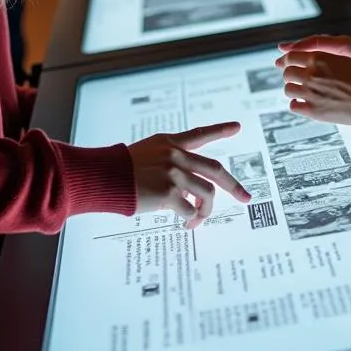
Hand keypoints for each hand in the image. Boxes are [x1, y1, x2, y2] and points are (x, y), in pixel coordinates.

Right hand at [129, 122, 250, 227]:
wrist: (104, 175)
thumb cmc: (119, 168)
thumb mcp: (146, 153)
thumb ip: (168, 163)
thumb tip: (186, 189)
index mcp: (169, 143)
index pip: (199, 134)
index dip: (220, 130)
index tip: (237, 126)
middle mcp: (175, 155)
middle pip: (215, 169)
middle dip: (233, 186)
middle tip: (245, 197)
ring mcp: (174, 173)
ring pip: (206, 194)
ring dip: (204, 211)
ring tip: (196, 220)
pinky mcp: (169, 193)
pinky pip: (189, 210)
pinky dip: (190, 219)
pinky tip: (185, 223)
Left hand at [274, 35, 350, 125]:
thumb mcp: (341, 60)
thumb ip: (323, 59)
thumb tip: (309, 60)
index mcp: (317, 58)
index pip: (291, 56)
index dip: (288, 61)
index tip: (289, 65)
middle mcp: (311, 74)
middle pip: (287, 73)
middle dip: (291, 76)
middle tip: (295, 79)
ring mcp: (310, 92)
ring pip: (288, 89)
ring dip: (293, 90)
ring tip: (301, 92)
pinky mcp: (313, 110)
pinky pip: (293, 106)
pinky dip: (297, 104)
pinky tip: (303, 104)